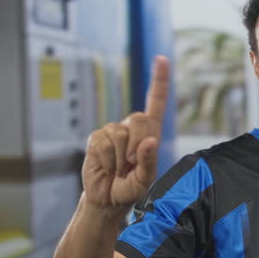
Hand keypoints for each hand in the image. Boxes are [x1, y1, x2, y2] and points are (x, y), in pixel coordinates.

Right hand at [82, 56, 168, 207]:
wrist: (108, 199)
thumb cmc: (131, 188)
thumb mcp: (146, 179)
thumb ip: (149, 161)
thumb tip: (149, 142)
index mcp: (150, 133)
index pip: (156, 102)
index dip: (158, 80)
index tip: (162, 58)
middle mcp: (132, 128)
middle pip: (139, 118)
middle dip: (138, 144)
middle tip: (132, 164)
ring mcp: (113, 131)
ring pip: (119, 133)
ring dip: (120, 157)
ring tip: (119, 169)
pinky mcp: (96, 139)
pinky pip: (102, 143)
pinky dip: (106, 160)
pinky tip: (107, 167)